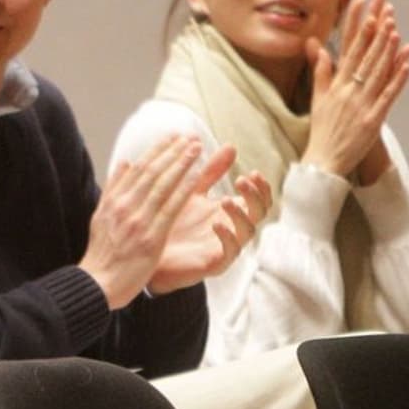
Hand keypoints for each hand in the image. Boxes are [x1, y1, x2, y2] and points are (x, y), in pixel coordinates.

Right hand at [80, 135, 204, 308]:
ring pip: (162, 185)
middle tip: (190, 137)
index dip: (156, 151)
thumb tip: (124, 162)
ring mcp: (138, 220)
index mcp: (113, 201)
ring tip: (196, 148)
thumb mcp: (100, 216)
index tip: (172, 138)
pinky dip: (184, 188)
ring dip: (181, 164)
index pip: (138, 169)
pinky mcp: (151, 236)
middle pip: (152, 172)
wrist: (97, 283)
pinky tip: (196, 175)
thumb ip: (114, 189)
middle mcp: (124, 206)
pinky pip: (171, 207)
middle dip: (172, 152)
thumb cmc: (102, 254)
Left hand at [148, 159, 271, 294]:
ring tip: (227, 199)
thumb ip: (211, 172)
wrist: (149, 252)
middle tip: (243, 181)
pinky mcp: (215, 262)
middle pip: (260, 212)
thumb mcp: (191, 191)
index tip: (252, 172)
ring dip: (241, 214)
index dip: (260, 186)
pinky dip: (227, 237)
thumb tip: (230, 146)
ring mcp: (226, 246)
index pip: (256, 198)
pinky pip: (230, 252)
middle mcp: (232, 228)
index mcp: (228, 211)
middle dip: (256, 196)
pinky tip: (216, 224)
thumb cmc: (171, 221)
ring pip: (248, 231)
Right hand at [303, 0, 408, 180]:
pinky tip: (406, 63)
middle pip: (364, 56)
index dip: (357, 28)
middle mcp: (348, 92)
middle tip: (384, 8)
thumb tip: (317, 47)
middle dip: (376, 31)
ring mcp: (362, 105)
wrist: (324, 160)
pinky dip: (398, 79)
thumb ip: (320, 71)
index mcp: (334, 86)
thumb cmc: (322, 129)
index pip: (348, 50)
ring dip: (387, 50)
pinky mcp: (374, 119)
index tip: (363, 7)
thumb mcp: (318, 98)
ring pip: (377, 72)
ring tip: (395, 29)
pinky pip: (388, 95)